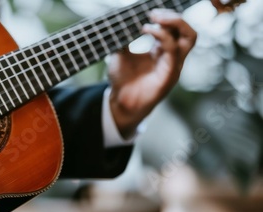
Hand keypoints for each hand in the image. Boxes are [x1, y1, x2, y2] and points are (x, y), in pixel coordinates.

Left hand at [107, 9, 196, 137]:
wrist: (119, 102)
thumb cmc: (122, 80)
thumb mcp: (119, 53)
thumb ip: (123, 38)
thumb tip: (119, 21)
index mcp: (163, 50)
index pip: (177, 28)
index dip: (166, 16)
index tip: (148, 12)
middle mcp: (172, 57)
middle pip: (188, 30)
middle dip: (175, 17)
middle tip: (154, 13)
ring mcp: (174, 66)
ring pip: (189, 37)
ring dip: (174, 23)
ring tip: (154, 18)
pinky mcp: (170, 75)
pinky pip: (174, 51)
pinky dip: (162, 36)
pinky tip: (146, 31)